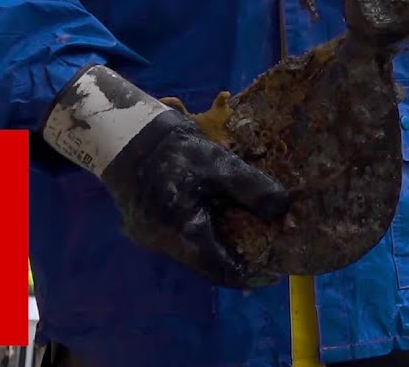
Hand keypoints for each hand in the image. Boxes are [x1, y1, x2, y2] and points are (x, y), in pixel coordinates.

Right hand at [41, 65, 289, 288]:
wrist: (127, 133)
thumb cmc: (174, 148)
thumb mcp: (219, 163)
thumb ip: (252, 188)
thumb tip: (282, 209)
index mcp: (182, 233)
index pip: (220, 270)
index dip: (248, 275)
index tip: (271, 272)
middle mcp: (162, 242)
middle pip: (205, 264)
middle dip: (234, 261)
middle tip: (261, 252)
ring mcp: (149, 235)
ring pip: (190, 252)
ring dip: (216, 247)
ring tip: (244, 234)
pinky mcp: (143, 224)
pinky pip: (177, 239)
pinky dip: (200, 235)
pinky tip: (215, 219)